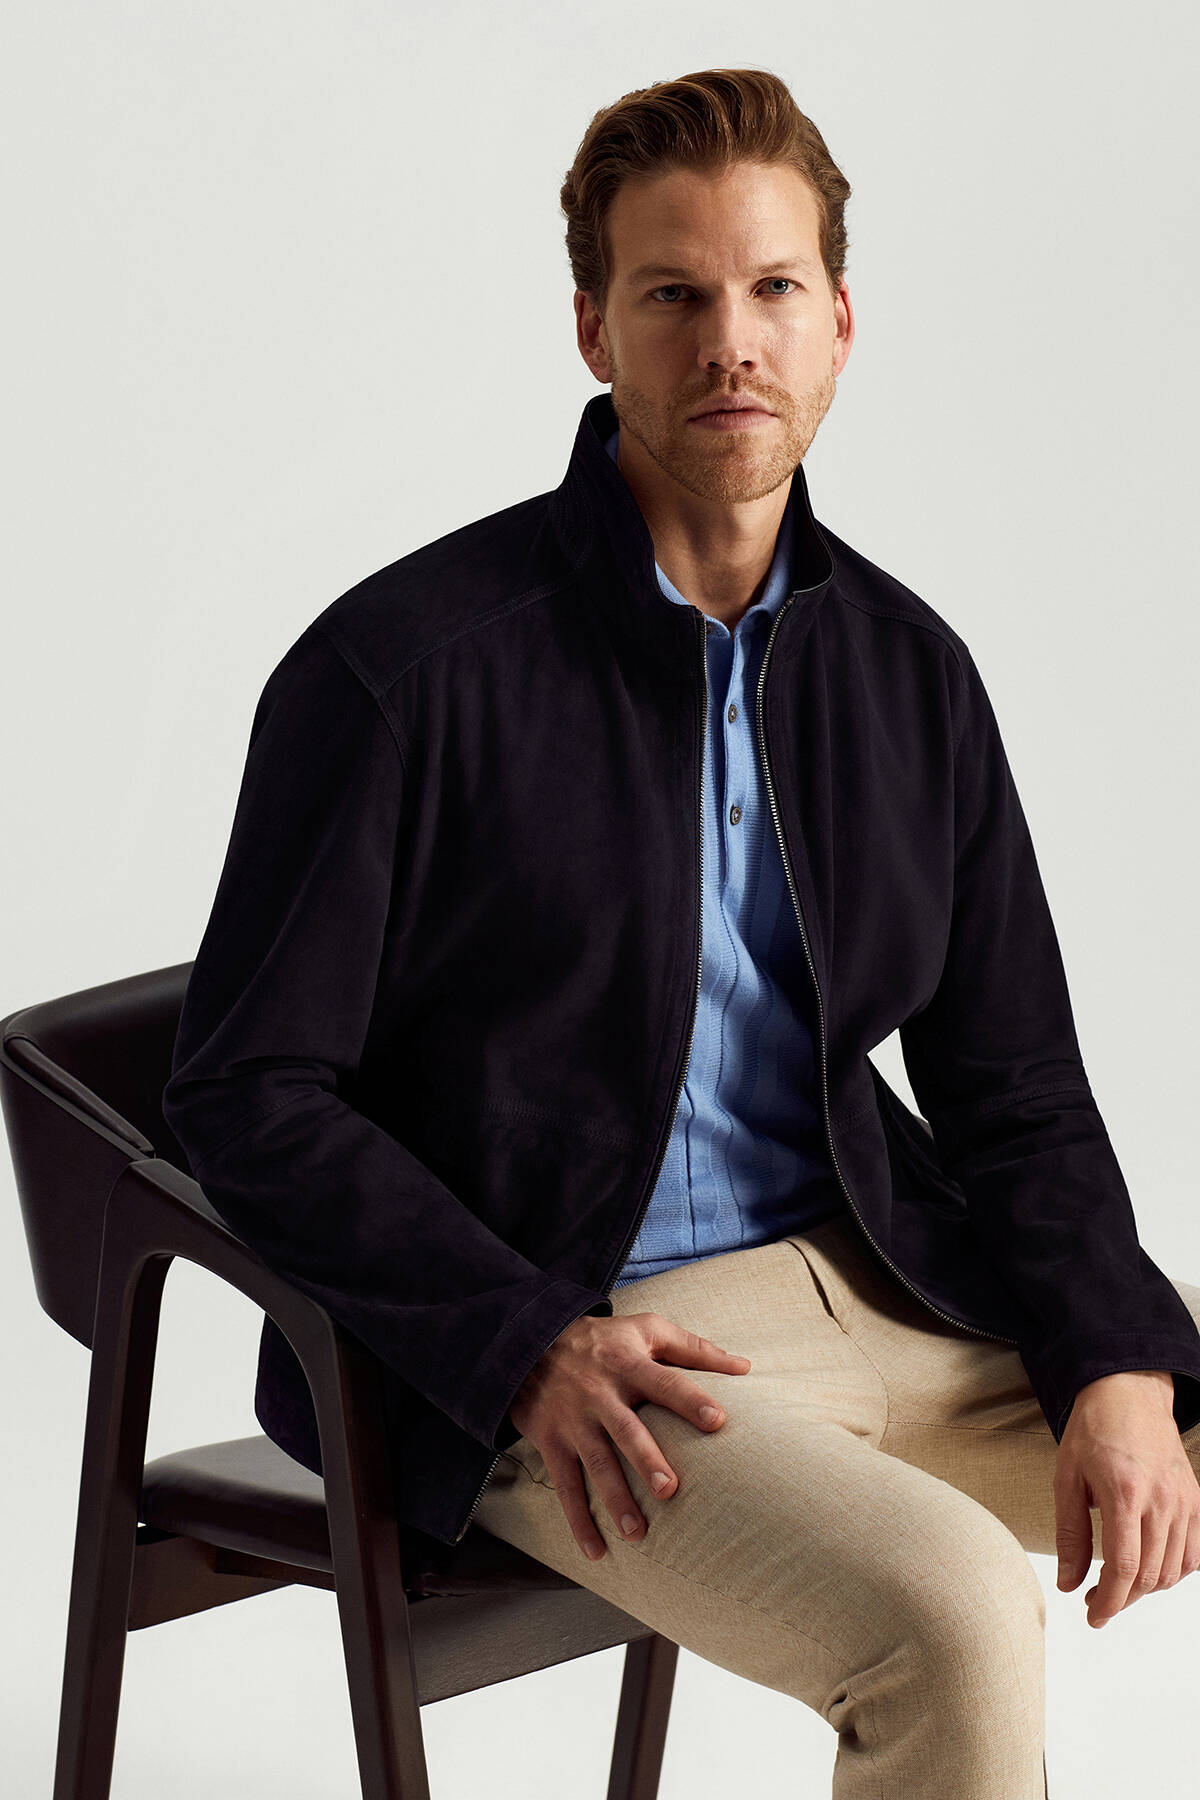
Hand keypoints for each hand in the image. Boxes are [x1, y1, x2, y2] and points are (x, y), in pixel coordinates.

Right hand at [507, 1311, 751, 1563]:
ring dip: (614, 1500)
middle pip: (626, 1429)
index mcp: (627, 1364)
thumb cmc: (602, 1339)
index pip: (664, 1382)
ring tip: (636, 1533)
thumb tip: (744, 1367)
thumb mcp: (645, 1329)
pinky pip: (564, 1485)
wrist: (529, 1342)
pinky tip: (596, 1551)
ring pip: (595, 1463)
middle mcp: (599, 1393)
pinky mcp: (551, 1442)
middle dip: (646, 1460)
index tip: (718, 1421)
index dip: (690, 1400)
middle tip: (669, 1489)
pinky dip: (578, 1520)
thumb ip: (693, 1348)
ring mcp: (573, 1420)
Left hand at [1054, 1369, 1199, 1627]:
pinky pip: (1193, 1555)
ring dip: (1144, 1588)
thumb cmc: (1093, 1431)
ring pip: (1172, 1571)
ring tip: (1116, 1584)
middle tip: (1095, 1602)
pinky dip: (1172, 1572)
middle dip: (1121, 1599)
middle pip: (1149, 1575)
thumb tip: (1068, 1584)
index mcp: (1124, 1492)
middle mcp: (1162, 1501)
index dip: (1109, 1601)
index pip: (1124, 1567)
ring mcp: (1184, 1502)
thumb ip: (1070, 1534)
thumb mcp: (1066, 1477)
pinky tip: (1148, 1567)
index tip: (1093, 1615)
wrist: (1129, 1393)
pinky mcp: (1196, 1501)